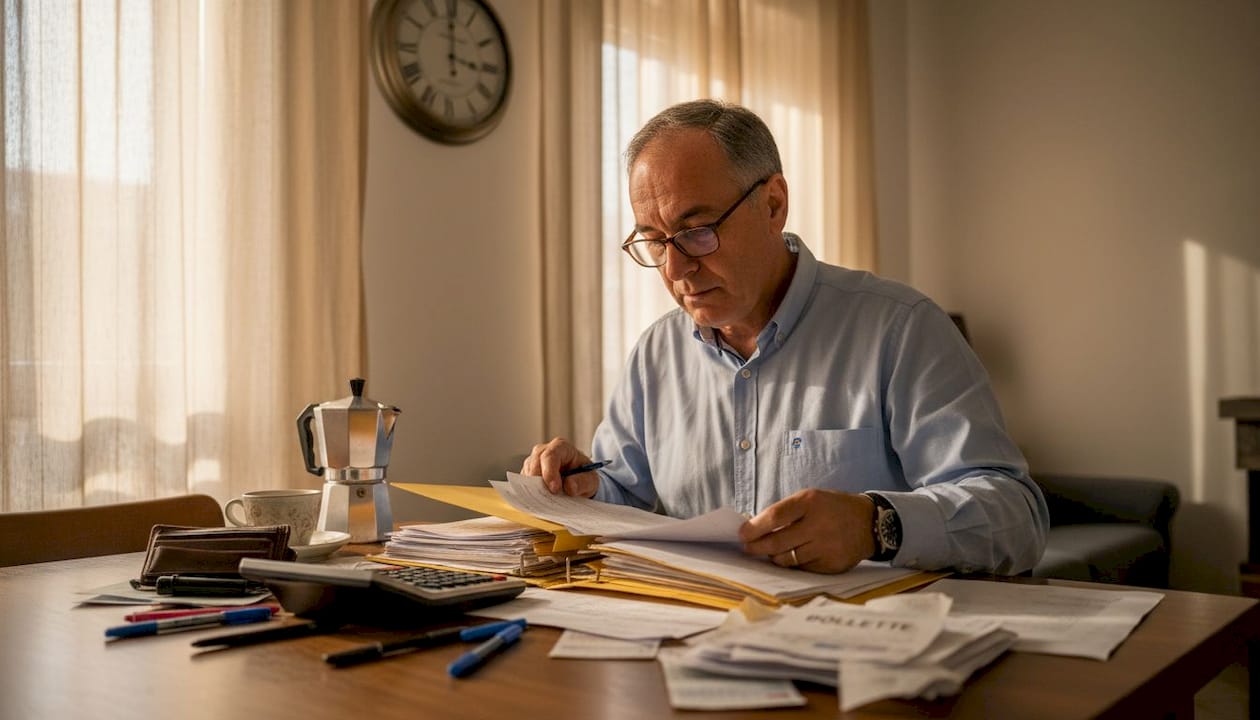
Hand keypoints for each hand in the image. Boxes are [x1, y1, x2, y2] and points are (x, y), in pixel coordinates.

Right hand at [520, 437, 599, 496]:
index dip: (550, 473)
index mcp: (561, 447)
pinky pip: (524, 482)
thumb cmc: (584, 475)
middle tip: (547, 499)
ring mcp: (534, 461)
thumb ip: (582, 482)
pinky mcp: (528, 473)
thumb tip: (569, 487)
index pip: (550, 456)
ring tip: (545, 501)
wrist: (579, 480)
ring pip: (527, 473)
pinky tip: (540, 501)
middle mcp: (544, 451)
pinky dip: (530, 492)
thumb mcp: (590, 480)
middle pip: (534, 463)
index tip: (555, 489)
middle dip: (540, 482)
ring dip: (534, 489)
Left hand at [738, 489, 877, 573]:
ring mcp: (826, 547)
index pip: (774, 517)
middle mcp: (818, 525)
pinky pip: (802, 568)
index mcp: (810, 502)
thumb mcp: (810, 499)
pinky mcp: (831, 565)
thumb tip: (753, 528)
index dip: (754, 528)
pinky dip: (794, 563)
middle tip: (748, 548)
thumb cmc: (831, 508)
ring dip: (774, 556)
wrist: (869, 523)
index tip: (742, 534)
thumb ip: (784, 511)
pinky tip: (794, 556)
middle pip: (777, 542)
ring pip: (787, 559)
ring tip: (771, 551)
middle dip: (756, 547)